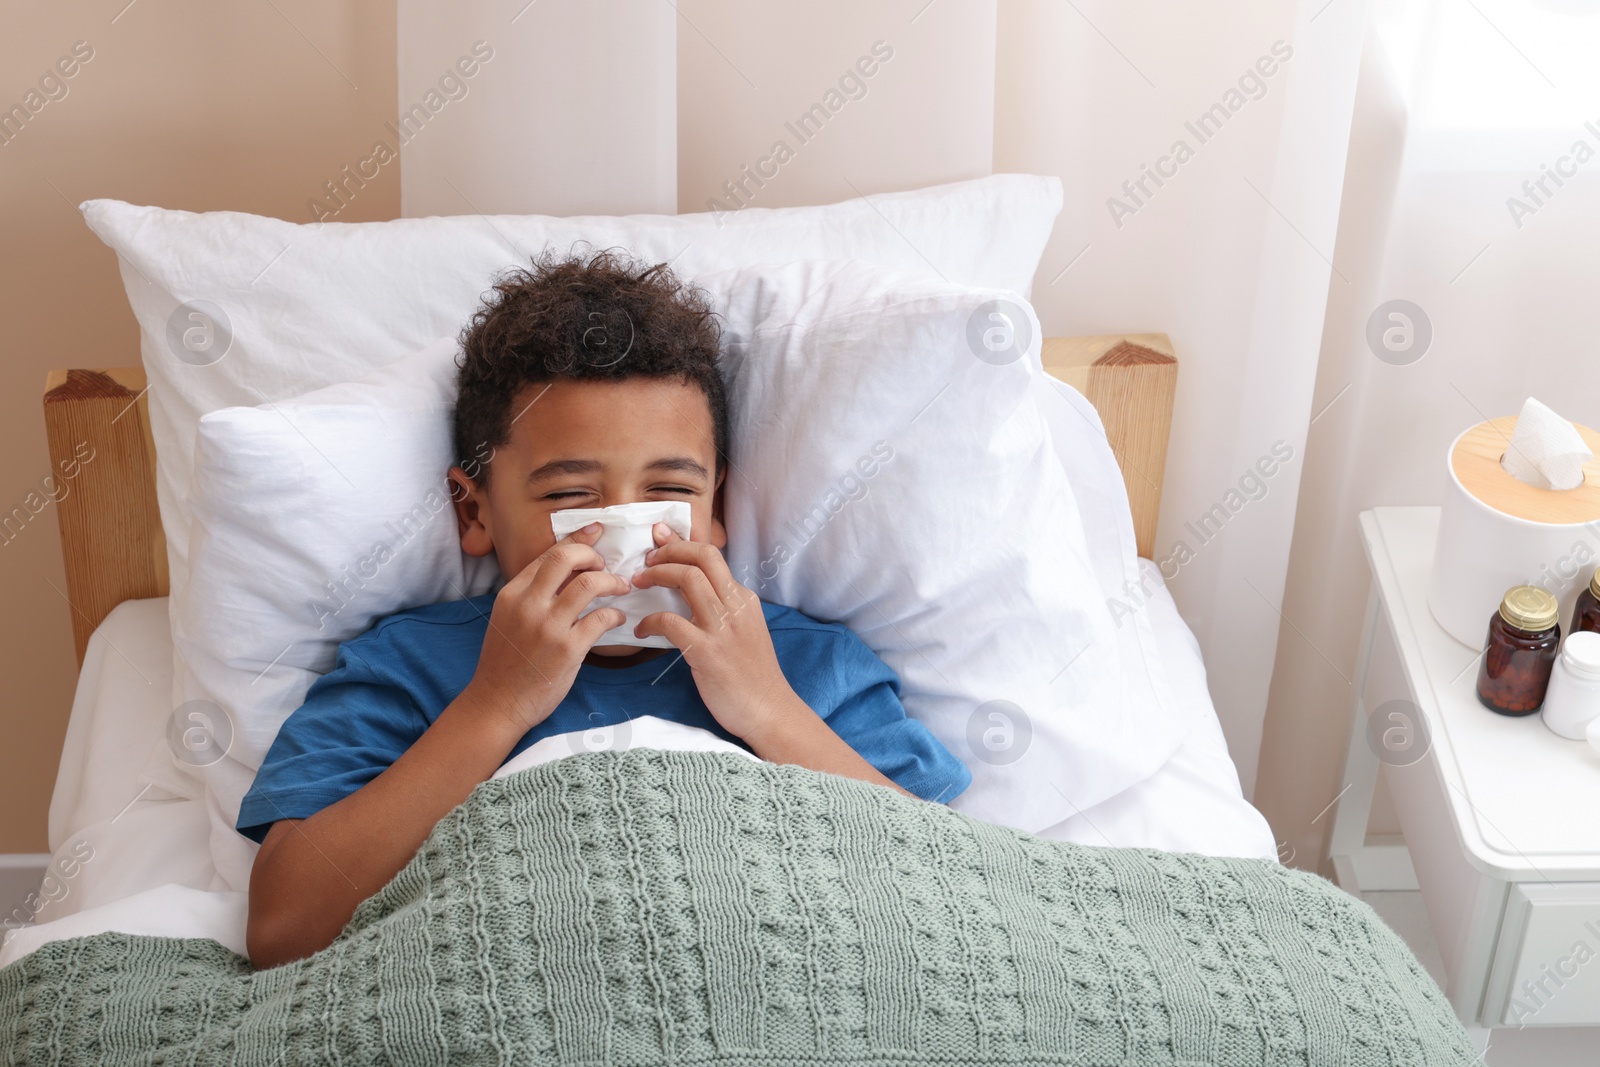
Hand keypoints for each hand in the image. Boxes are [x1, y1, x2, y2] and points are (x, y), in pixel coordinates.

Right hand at [461, 522, 628, 737]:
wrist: (497, 704)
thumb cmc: (506, 662)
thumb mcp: (509, 619)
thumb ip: (533, 595)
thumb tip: (568, 573)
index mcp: (512, 594)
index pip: (548, 555)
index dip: (576, 539)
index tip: (596, 531)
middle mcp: (528, 605)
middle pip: (565, 559)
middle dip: (592, 554)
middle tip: (604, 565)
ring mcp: (548, 627)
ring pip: (588, 584)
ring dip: (611, 581)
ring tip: (620, 587)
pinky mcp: (568, 649)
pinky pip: (601, 619)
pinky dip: (615, 614)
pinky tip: (617, 618)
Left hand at [631, 523, 795, 743]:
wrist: (769, 711)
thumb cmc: (752, 677)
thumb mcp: (745, 631)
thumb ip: (724, 609)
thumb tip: (693, 593)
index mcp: (744, 599)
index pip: (712, 556)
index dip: (681, 543)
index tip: (659, 539)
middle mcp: (736, 606)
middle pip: (702, 557)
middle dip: (669, 550)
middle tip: (646, 560)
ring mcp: (723, 628)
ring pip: (689, 579)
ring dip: (657, 575)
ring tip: (639, 584)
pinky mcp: (708, 652)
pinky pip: (671, 622)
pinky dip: (650, 620)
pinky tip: (641, 630)